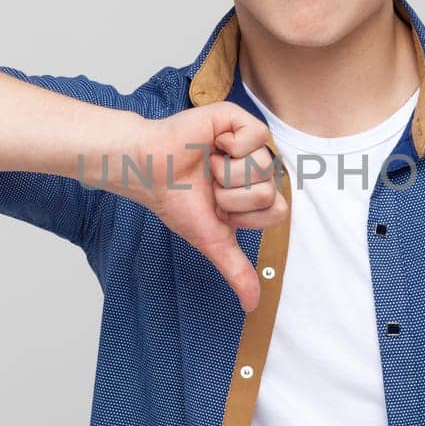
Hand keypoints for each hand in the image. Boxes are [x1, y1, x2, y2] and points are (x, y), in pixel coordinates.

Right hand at [113, 103, 287, 312]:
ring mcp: (250, 143)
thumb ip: (236, 270)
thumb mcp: (211, 241)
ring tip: (207, 166)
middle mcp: (257, 168)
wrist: (148, 170)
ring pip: (264, 165)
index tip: (218, 207)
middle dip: (232, 195)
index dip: (244, 214)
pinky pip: (258, 136)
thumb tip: (253, 306)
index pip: (276, 211)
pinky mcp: (239, 120)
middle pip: (270, 190)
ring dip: (227, 172)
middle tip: (210, 185)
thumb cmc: (176, 200)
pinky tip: (213, 144)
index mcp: (255, 195)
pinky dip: (230, 146)